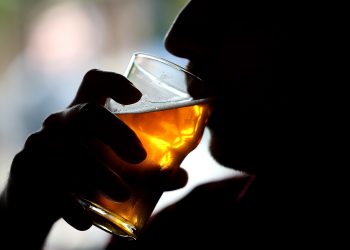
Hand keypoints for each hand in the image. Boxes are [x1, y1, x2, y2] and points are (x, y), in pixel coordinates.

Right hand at [2, 69, 187, 232]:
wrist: (38, 197)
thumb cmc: (83, 173)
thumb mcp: (113, 166)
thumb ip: (148, 172)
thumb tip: (181, 176)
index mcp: (84, 114)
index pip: (94, 83)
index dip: (115, 82)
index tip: (138, 96)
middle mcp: (61, 123)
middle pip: (87, 113)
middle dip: (116, 132)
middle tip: (140, 158)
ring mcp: (41, 144)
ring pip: (70, 153)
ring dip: (99, 175)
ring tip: (123, 194)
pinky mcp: (27, 171)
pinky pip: (49, 184)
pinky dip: (71, 205)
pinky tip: (86, 220)